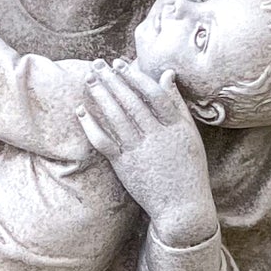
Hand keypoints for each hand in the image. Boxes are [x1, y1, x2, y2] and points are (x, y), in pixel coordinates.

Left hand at [78, 62, 219, 247]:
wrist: (182, 207)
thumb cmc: (188, 168)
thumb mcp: (190, 134)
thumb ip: (177, 104)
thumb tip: (166, 74)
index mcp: (176, 127)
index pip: (152, 94)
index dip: (134, 76)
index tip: (120, 64)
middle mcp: (157, 136)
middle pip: (131, 102)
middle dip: (112, 80)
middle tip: (97, 64)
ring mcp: (139, 151)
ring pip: (116, 117)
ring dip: (100, 96)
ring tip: (89, 79)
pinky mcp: (124, 166)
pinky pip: (104, 142)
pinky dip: (91, 125)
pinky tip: (80, 111)